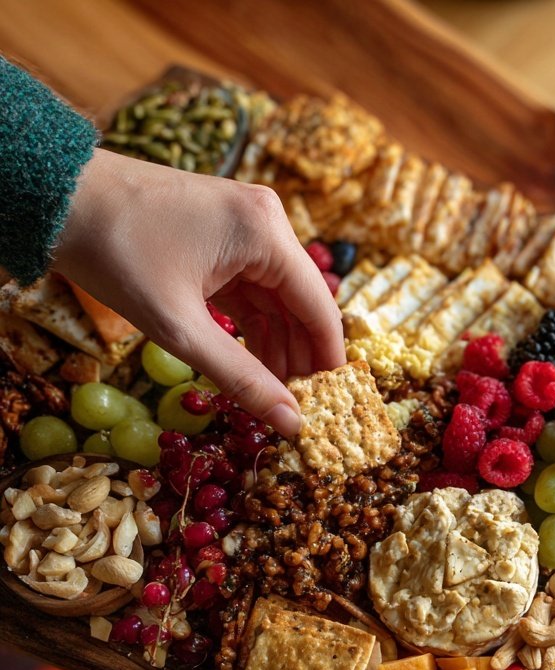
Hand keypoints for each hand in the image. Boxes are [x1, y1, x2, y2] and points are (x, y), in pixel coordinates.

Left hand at [52, 148, 346, 436]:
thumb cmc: (115, 255)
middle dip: (301, 356)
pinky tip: (253, 360)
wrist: (55, 196)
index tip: (334, 404)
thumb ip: (241, 378)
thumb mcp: (180, 328)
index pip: (320, 307)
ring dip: (277, 344)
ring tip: (272, 392)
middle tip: (297, 407)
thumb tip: (290, 422)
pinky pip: (254, 286)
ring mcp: (246, 224)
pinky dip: (254, 323)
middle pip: (302, 303)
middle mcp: (266, 222)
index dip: (329, 361)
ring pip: (278, 298)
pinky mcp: (224, 232)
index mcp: (266, 233)